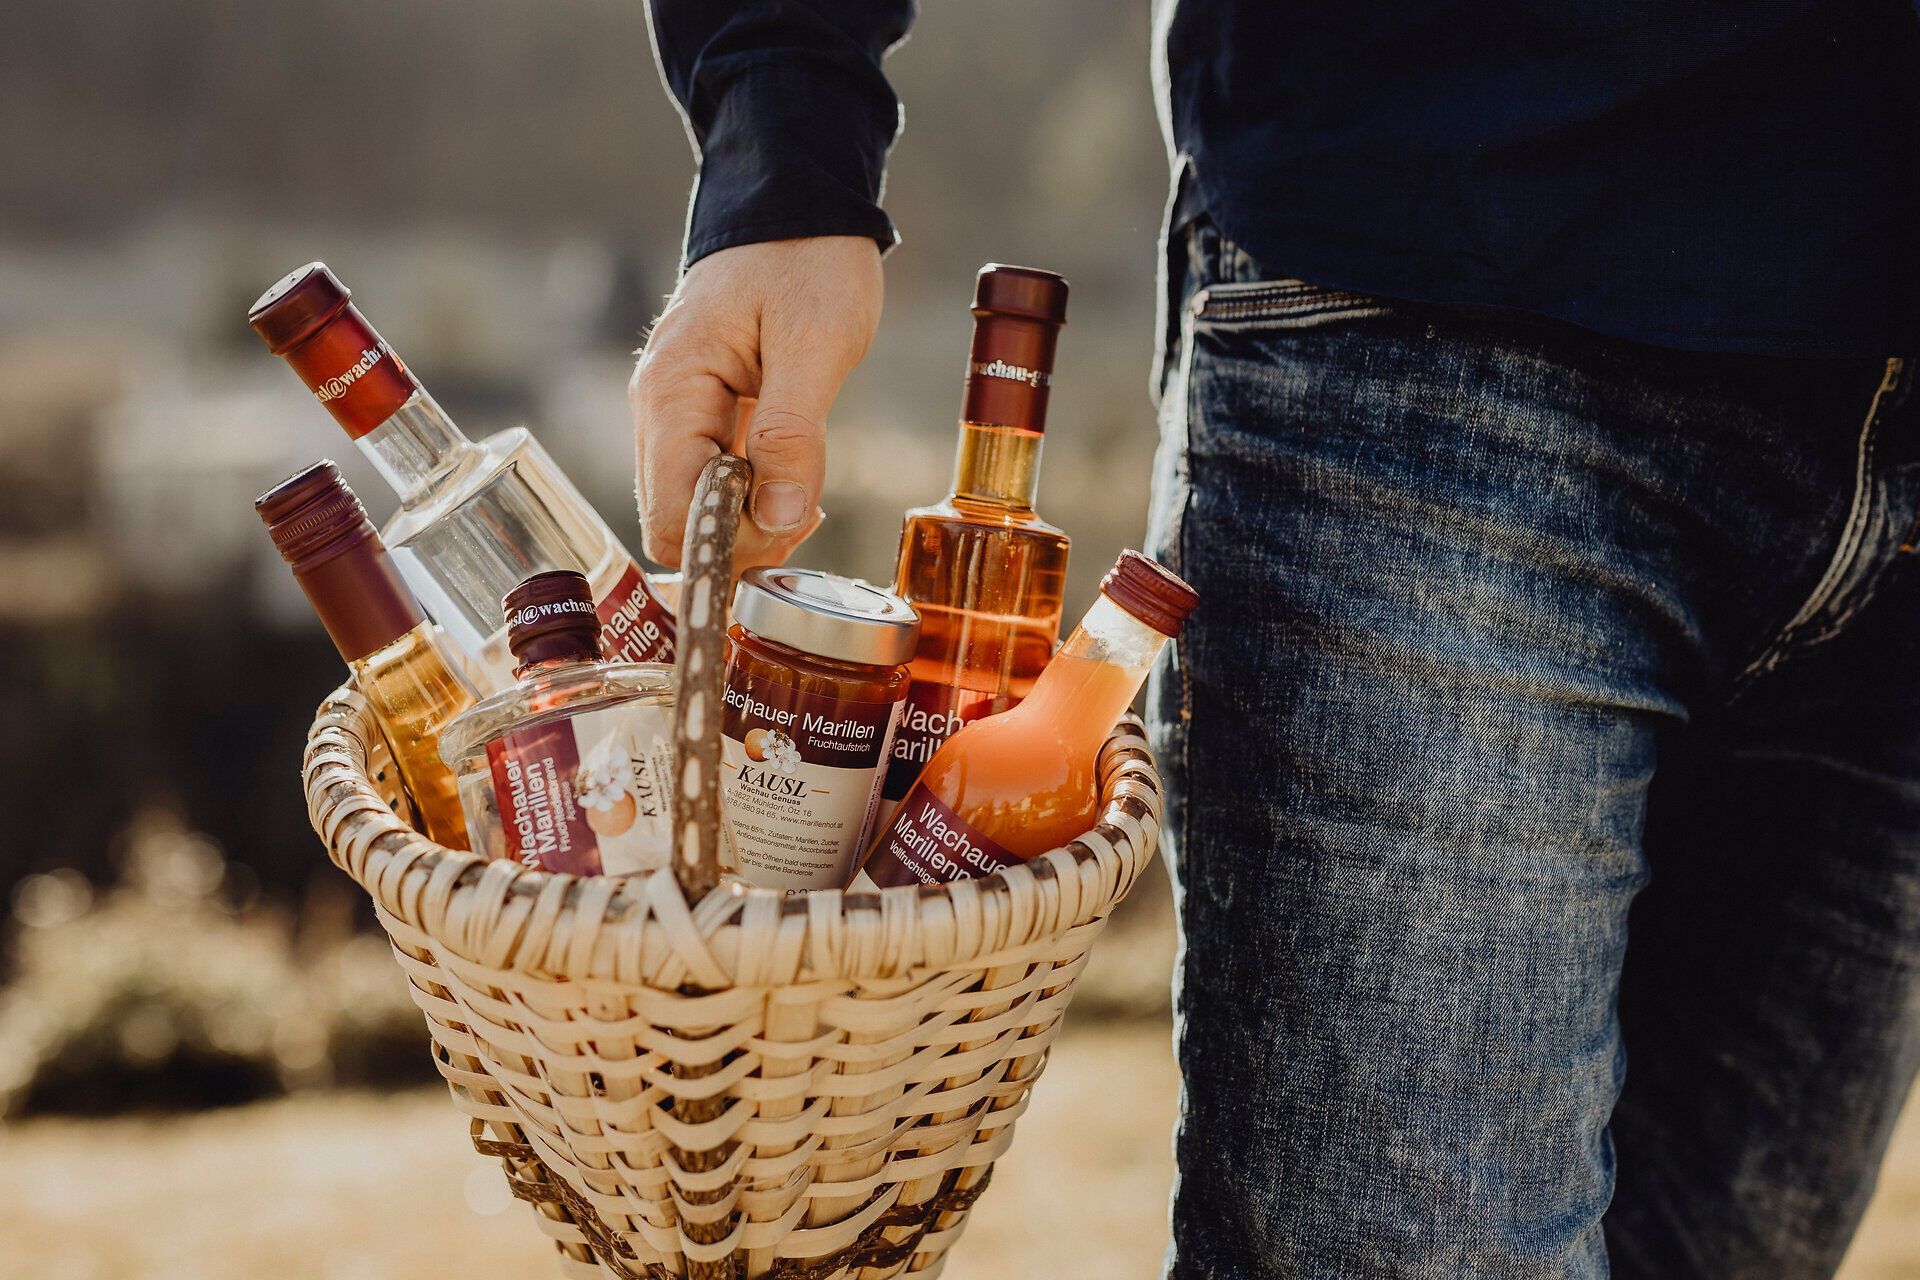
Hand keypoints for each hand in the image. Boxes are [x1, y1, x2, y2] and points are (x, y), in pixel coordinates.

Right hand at [630, 236, 883, 568]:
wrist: (796, 207)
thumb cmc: (807, 261)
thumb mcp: (817, 342)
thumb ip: (794, 434)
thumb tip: (778, 517)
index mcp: (671, 393)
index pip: (671, 517)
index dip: (729, 541)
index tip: (792, 523)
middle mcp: (656, 411)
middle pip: (673, 524)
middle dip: (742, 536)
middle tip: (806, 509)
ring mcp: (673, 416)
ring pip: (692, 510)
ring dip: (749, 520)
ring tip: (804, 490)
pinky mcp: (697, 419)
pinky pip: (710, 484)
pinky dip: (751, 497)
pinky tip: (792, 479)